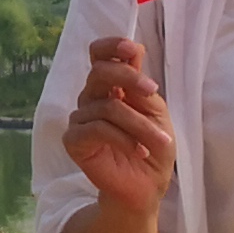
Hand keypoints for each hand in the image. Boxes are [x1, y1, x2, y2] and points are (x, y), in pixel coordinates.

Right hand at [62, 33, 173, 214]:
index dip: (111, 45)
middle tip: (152, 91)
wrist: (146, 187)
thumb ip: (142, 86)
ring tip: (159, 142)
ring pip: (107, 106)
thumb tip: (134, 50)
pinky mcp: (73, 140)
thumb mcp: (156, 113)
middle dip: (128, 77)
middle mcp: (92, 98)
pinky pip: (96, 128)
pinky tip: (139, 151)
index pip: (99, 55)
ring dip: (139, 124)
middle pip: (99, 71)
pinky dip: (124, 139)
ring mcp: (80, 118)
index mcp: (112, 87)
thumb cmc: (153, 148)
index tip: (132, 49)